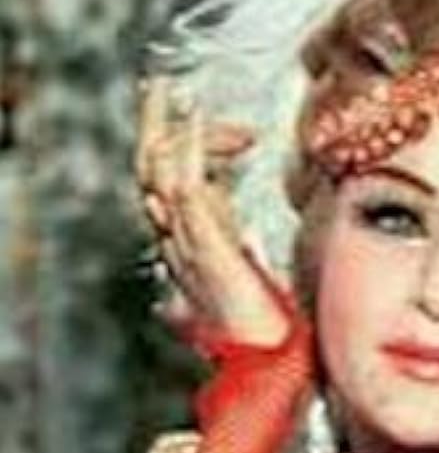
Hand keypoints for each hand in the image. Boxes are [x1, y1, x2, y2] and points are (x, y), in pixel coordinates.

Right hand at [135, 76, 291, 347]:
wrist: (274, 364)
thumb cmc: (270, 329)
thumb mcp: (254, 278)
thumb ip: (241, 255)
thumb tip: (242, 241)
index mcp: (193, 245)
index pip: (179, 185)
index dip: (200, 151)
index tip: (247, 135)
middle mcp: (182, 244)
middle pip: (151, 173)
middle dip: (155, 127)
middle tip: (166, 88)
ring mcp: (190, 248)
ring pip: (157, 176)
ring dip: (164, 128)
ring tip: (173, 92)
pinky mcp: (207, 252)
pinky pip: (187, 192)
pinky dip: (193, 152)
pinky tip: (202, 123)